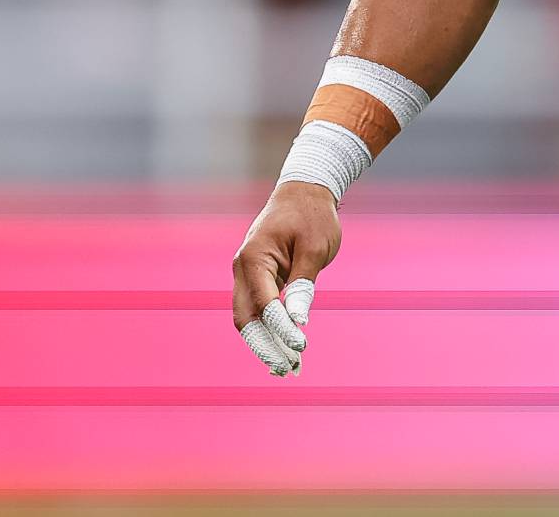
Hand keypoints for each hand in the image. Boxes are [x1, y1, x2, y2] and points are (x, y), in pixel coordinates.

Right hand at [231, 180, 341, 375]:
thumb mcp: (315, 249)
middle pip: (245, 317)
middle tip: (289, 369)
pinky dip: (270, 328)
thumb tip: (297, 322)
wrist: (306, 190)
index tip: (300, 346)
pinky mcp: (258, 278)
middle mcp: (243, 268)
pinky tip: (285, 348)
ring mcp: (247, 274)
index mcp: (254, 258)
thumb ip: (303, 285)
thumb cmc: (313, 216)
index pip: (263, 303)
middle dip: (265, 346)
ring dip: (266, 342)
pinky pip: (258, 308)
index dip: (279, 328)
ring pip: (249, 317)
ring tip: (289, 368)